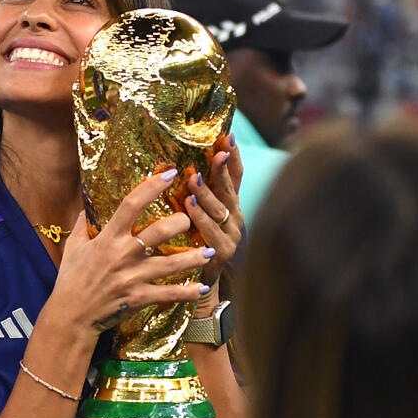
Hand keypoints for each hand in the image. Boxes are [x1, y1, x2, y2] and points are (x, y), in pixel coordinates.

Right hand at [51, 169, 213, 335]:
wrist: (71, 315)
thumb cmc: (71, 278)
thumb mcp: (74, 246)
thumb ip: (83, 222)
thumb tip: (87, 200)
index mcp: (108, 238)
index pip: (131, 204)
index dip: (152, 187)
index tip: (170, 174)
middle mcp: (123, 254)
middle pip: (159, 232)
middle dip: (180, 223)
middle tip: (191, 220)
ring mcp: (133, 277)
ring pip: (171, 264)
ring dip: (193, 257)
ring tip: (210, 251)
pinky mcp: (139, 298)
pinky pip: (168, 294)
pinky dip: (188, 292)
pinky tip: (203, 288)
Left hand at [183, 134, 243, 284]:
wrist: (199, 281)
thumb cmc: (194, 243)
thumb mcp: (196, 213)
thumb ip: (194, 191)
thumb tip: (182, 162)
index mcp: (229, 205)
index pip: (235, 176)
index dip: (233, 157)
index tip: (228, 136)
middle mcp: (235, 217)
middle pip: (230, 189)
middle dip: (223, 170)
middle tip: (216, 152)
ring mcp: (232, 235)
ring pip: (220, 210)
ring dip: (207, 193)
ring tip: (194, 177)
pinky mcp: (224, 252)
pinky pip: (211, 232)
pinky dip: (201, 218)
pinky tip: (190, 207)